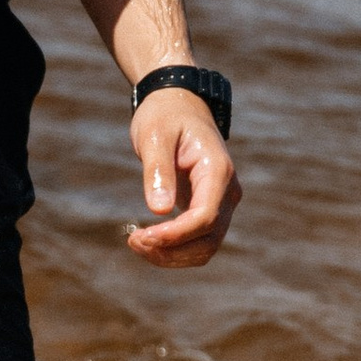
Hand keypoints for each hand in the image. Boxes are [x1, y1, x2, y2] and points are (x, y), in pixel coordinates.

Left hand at [126, 90, 239, 266]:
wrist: (177, 105)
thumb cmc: (164, 116)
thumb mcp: (155, 136)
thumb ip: (158, 171)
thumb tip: (159, 210)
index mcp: (218, 171)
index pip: (205, 218)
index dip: (175, 235)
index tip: (142, 236)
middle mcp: (227, 191)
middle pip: (208, 240)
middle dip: (171, 250)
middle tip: (133, 240)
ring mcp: (221, 202)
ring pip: (205, 247)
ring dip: (172, 255)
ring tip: (136, 242)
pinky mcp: (209, 209)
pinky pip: (198, 241)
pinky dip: (174, 249)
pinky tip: (147, 239)